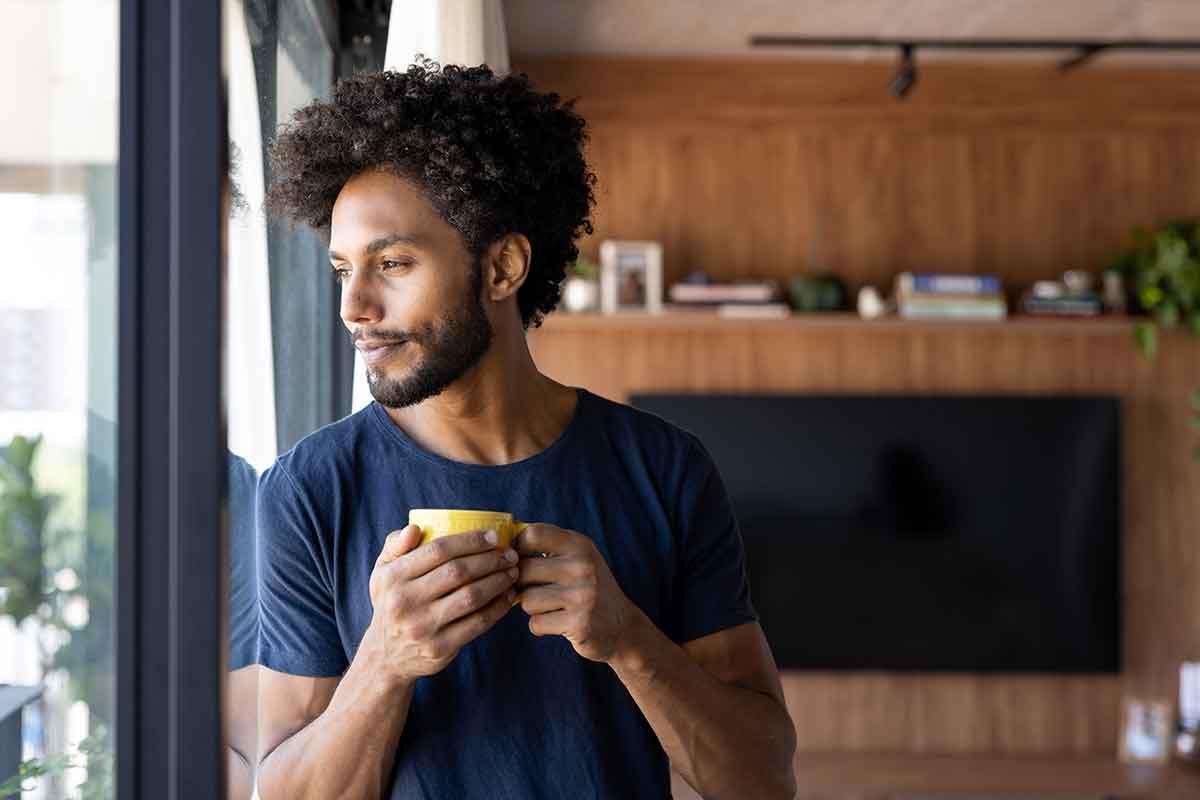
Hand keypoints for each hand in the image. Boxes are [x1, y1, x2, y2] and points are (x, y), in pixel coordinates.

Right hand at [364, 525, 519, 684]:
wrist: (385, 656)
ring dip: (498, 582)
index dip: (470, 541)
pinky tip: (508, 596)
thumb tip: (415, 528)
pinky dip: (497, 608)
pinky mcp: (440, 648)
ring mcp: (423, 627)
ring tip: (512, 572)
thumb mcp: (382, 572)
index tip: (494, 536)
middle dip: (490, 559)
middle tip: (510, 554)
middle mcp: (405, 601)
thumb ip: (396, 546)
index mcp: (392, 577)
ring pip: (471, 597)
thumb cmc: (392, 603)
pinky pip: (477, 623)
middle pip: (458, 572)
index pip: (438, 550)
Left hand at [513, 524, 638, 662]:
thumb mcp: (578, 558)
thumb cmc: (590, 589)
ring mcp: (582, 595)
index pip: (532, 534)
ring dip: (532, 607)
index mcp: (580, 545)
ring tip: (551, 607)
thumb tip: (502, 544)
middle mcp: (582, 566)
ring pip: (526, 600)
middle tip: (535, 590)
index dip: (518, 547)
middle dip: (522, 583)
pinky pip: (536, 623)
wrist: (622, 627)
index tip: (521, 559)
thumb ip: (548, 546)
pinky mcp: (579, 623)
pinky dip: (541, 626)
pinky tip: (559, 622)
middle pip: (524, 569)